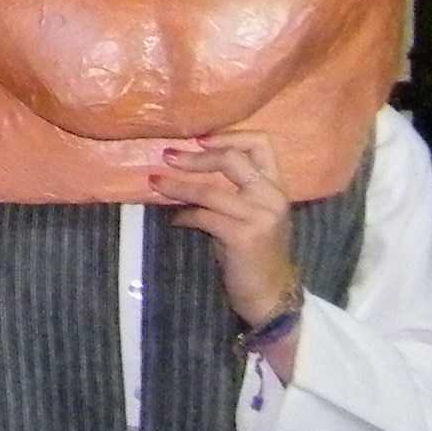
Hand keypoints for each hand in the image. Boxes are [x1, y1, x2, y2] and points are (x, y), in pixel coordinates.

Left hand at [152, 130, 301, 331]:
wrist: (271, 295)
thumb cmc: (254, 252)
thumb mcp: (251, 214)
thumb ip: (233, 189)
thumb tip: (187, 163)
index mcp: (276, 187)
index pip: (262, 144)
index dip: (229, 135)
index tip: (199, 139)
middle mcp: (273, 197)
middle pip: (232, 159)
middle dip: (196, 157)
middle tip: (168, 156)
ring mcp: (261, 217)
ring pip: (210, 190)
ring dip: (177, 186)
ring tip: (155, 183)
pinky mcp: (244, 236)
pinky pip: (203, 216)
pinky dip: (184, 216)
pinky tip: (175, 220)